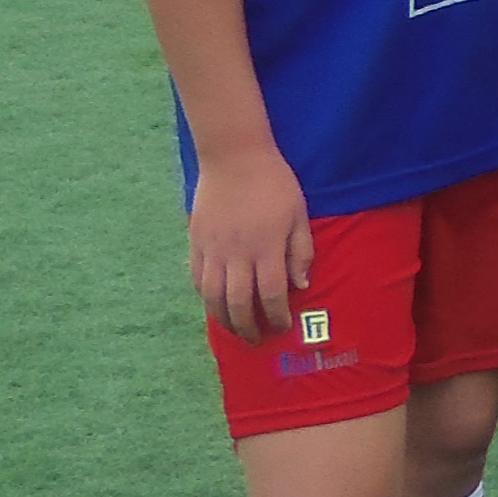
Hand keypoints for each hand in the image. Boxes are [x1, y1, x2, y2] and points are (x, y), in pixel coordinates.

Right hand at [187, 148, 314, 347]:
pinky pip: (197, 279)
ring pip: (213, 297)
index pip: (272, 294)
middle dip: (249, 327)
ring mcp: (213, 249)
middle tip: (257, 340)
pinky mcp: (196, 242)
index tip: (282, 326)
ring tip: (235, 330)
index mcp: (267, 248)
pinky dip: (205, 297)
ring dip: (224, 319)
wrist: (234, 157)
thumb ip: (301, 251)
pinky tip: (214, 305)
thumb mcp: (299, 214)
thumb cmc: (274, 183)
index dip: (277, 316)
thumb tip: (301, 285)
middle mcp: (237, 254)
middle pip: (239, 303)